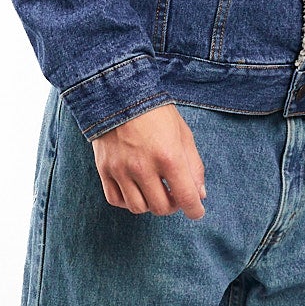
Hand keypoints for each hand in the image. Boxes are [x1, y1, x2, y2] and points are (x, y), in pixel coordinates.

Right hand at [92, 102, 206, 216]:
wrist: (118, 94)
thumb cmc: (156, 112)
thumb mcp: (183, 134)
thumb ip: (193, 166)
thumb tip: (200, 194)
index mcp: (168, 156)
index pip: (186, 197)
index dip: (195, 210)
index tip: (197, 211)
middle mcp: (143, 166)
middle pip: (161, 207)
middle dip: (173, 206)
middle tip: (174, 194)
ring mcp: (121, 169)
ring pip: (138, 208)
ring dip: (150, 204)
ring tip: (154, 191)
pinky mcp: (104, 169)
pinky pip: (115, 200)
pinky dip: (128, 201)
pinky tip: (135, 189)